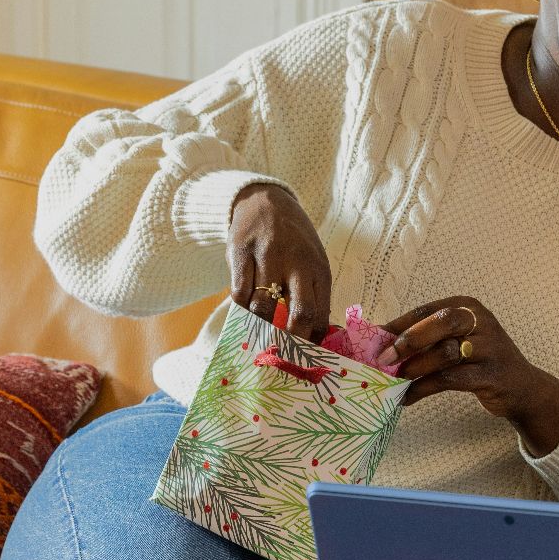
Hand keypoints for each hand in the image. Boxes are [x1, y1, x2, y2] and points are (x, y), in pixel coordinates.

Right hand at [228, 183, 331, 342]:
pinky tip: (242, 317)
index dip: (312, 342)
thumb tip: (316, 339)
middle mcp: (296, 262)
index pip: (321, 314)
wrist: (265, 200)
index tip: (303, 358)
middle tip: (281, 358)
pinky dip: (239, 311)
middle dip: (291, 343)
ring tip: (258, 341)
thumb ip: (315, 295)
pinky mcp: (241, 252)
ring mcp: (267, 256)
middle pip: (299, 313)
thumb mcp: (313, 262)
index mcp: (319, 269)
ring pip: (263, 307)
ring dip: (260, 329)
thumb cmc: (294, 241)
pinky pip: (238, 293)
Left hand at [378, 296, 558, 456]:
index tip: (374, 339)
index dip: (399, 324)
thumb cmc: (481, 362)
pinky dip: (424, 388)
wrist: (522, 388)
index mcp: (469, 306)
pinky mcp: (491, 374)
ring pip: (447, 352)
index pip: (428, 309)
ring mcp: (490, 347)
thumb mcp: (459, 341)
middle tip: (384, 359)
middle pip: (442, 322)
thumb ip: (428, 339)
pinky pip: (451, 379)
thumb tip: (381, 345)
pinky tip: (408, 397)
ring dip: (416, 367)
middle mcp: (481, 321)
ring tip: (395, 381)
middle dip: (409, 340)